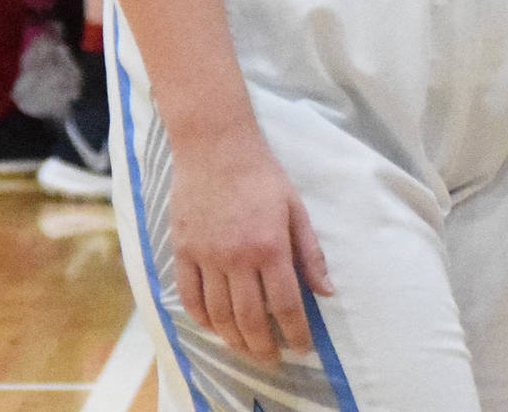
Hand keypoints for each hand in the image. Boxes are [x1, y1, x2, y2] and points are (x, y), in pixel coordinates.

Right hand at [166, 126, 331, 363]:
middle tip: (272, 360)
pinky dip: (201, 319)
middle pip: (249, 318)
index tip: (303, 348)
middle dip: (263, 346)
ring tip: (247, 350)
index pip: (285, 304)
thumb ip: (310, 252)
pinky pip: (189, 298)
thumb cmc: (263, 174)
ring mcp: (206, 257)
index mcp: (270, 246)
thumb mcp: (296, 208)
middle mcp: (236, 258)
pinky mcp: (182, 252)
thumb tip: (326, 291)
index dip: (296, 332)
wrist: (216, 147)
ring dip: (233, 340)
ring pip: (218, 315)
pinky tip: (214, 328)